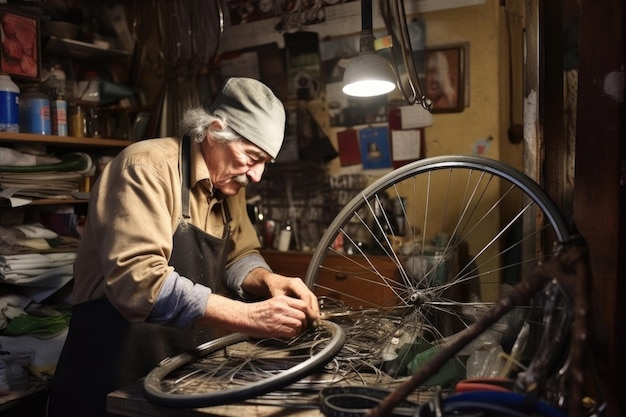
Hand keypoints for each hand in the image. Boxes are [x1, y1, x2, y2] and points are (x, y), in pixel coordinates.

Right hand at [200, 292, 316, 338]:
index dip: (309, 312)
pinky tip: (289, 333)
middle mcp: (281, 307)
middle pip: (303, 314)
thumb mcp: (274, 302)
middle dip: (306, 322)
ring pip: (299, 324)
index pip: (303, 304)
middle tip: (304, 325)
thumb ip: (287, 306)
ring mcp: (278, 318)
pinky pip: (291, 332)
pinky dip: (293, 334)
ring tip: (296, 330)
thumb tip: (301, 312)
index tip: (309, 317)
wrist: (244, 316)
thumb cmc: (258, 311)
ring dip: (300, 329)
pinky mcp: (275, 328)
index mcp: (282, 299)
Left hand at [242, 269, 319, 322]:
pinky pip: (311, 299)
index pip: (305, 296)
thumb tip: (291, 317)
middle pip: (312, 298)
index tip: (311, 317)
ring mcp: (303, 286)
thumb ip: (284, 306)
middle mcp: (300, 284)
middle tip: (315, 321)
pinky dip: (312, 308)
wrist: (272, 281)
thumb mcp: (277, 297)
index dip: (309, 308)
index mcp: (294, 283)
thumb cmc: (273, 287)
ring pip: (313, 299)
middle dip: (314, 310)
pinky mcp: (304, 290)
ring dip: (315, 310)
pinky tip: (311, 316)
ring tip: (314, 321)